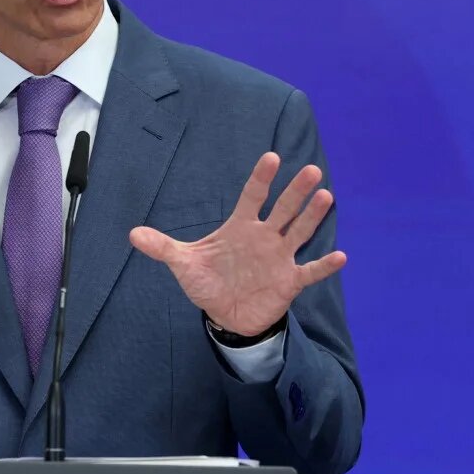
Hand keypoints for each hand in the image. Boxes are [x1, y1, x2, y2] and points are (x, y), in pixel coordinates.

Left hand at [128, 152, 346, 336]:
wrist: (226, 315)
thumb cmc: (208, 282)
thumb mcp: (184, 264)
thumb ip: (163, 247)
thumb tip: (132, 234)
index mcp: (240, 227)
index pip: (252, 197)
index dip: (261, 179)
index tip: (272, 158)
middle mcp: (264, 237)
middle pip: (283, 209)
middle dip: (296, 191)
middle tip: (312, 171)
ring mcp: (279, 258)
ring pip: (299, 232)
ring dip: (312, 217)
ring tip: (326, 197)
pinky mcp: (289, 281)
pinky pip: (310, 271)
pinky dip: (324, 266)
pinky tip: (341, 257)